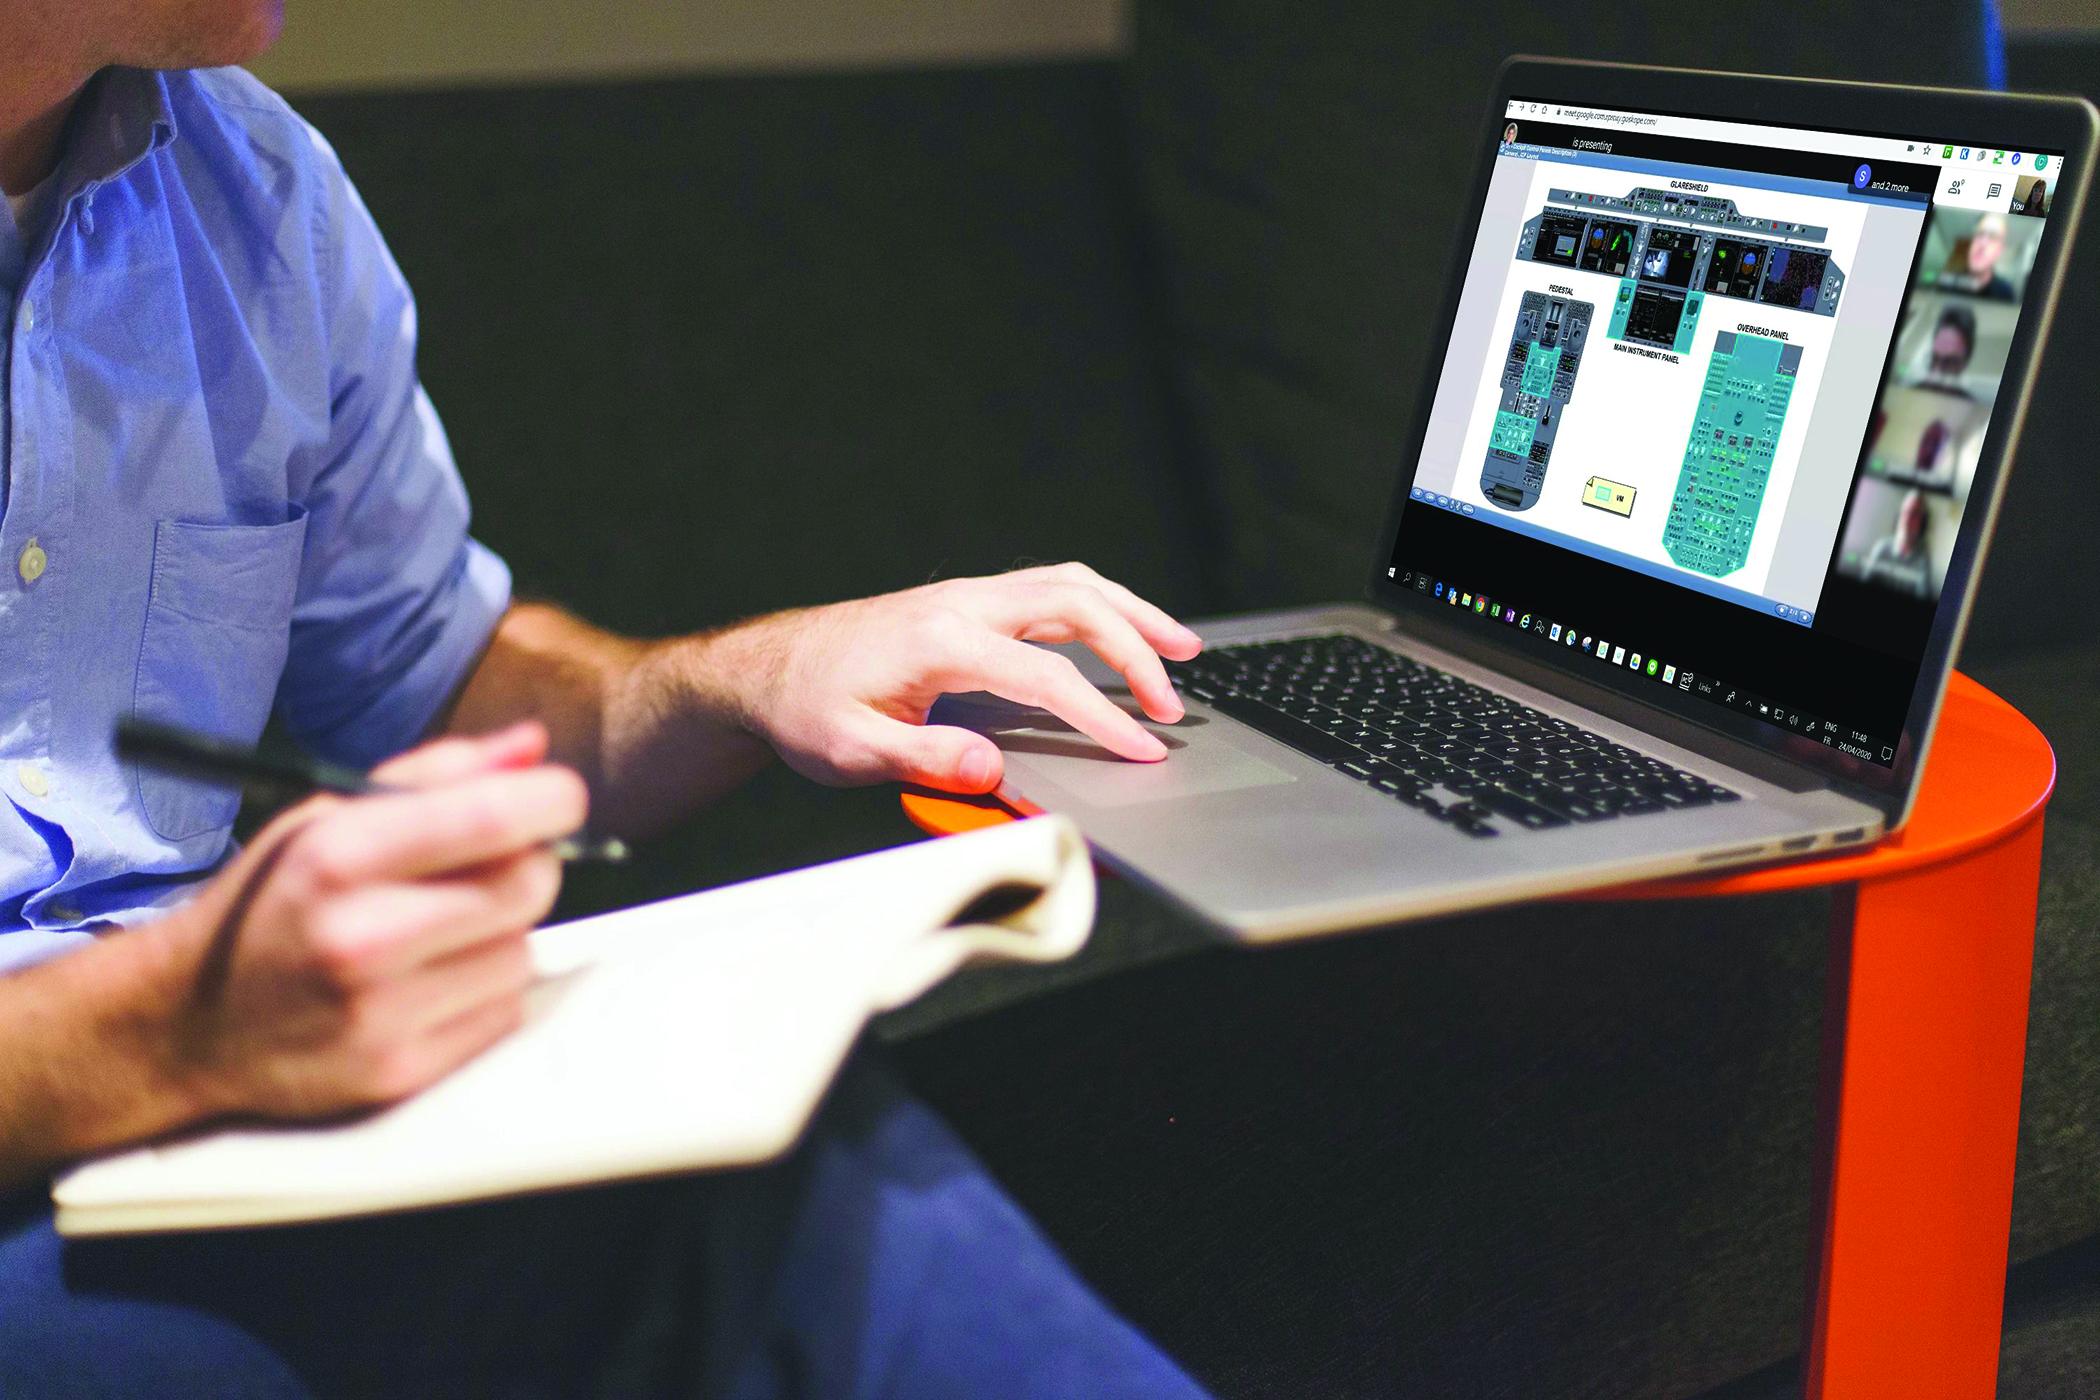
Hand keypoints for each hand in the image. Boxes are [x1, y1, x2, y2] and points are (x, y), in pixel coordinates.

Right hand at [154, 723, 586, 1120]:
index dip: (550, 801)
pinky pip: (503, 1012)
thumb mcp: (327, 818)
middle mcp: (361, 937)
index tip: (557, 799)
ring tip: (438, 932)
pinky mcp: (400, 1074)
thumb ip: (438, 776)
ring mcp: (381, 1015)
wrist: (189, 1025)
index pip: (493, 817)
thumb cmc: (275, 904)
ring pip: (523, 952)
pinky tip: (429, 982)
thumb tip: (533, 748)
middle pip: (527, 885)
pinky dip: (484, 991)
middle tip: (488, 866)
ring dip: (502, 934)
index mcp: (339, 857)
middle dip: (527, 865)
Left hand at [718, 562, 1202, 792]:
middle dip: (1139, 649)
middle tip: (1174, 703)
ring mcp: (966, 597)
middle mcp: (961, 605)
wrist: (764, 670)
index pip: (1047, 676)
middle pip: (1077, 605)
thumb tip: (990, 768)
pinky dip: (1100, 605)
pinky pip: (1050, 588)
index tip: (1143, 749)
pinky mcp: (966, 602)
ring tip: (1182, 647)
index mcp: (941, 640)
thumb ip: (922, 759)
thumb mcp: (849, 751)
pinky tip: (1122, 630)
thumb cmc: (804, 710)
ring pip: (1071, 584)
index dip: (1103, 715)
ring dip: (1131, 612)